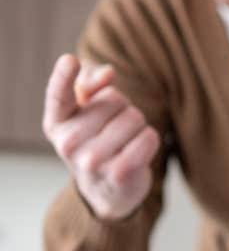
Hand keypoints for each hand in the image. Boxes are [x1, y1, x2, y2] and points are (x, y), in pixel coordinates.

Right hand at [42, 54, 160, 220]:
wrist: (107, 190)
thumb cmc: (98, 139)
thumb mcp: (87, 111)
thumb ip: (92, 83)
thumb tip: (107, 73)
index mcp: (56, 122)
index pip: (59, 95)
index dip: (64, 76)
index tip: (70, 61)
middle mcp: (68, 142)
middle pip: (116, 99)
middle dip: (124, 109)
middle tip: (114, 130)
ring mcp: (92, 161)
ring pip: (135, 117)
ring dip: (138, 126)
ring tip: (124, 143)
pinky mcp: (119, 173)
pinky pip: (149, 137)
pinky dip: (150, 141)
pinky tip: (136, 153)